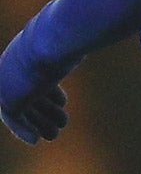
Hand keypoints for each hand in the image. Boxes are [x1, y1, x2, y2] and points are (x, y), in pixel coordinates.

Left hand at [0, 26, 67, 143]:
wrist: (53, 41)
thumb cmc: (69, 38)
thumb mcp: (72, 40)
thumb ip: (77, 42)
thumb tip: (98, 34)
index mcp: (24, 51)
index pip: (33, 78)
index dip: (49, 92)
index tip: (64, 102)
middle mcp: (11, 67)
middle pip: (26, 94)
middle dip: (42, 112)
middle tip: (59, 126)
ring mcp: (7, 82)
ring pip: (20, 108)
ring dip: (37, 123)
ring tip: (53, 135)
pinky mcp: (8, 96)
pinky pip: (12, 117)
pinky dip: (22, 130)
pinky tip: (35, 140)